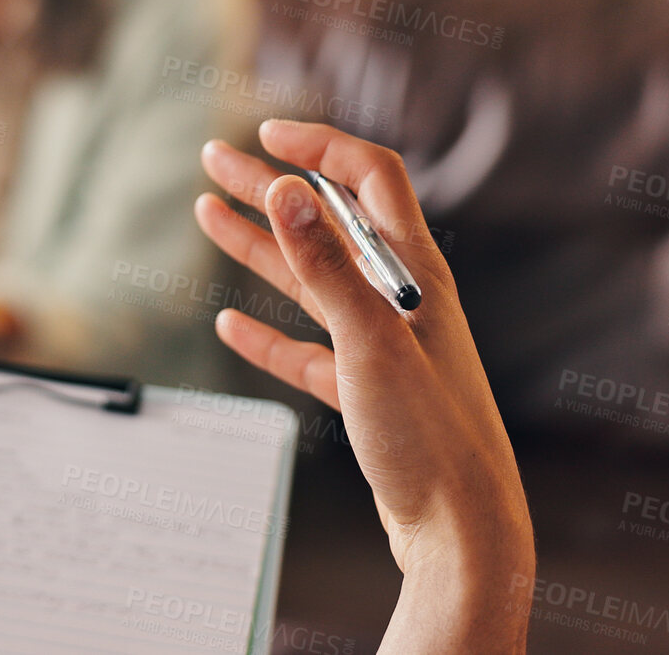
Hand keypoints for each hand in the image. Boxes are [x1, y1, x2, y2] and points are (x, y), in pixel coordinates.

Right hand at [196, 120, 533, 654]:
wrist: (462, 532)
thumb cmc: (432, 438)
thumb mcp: (371, 341)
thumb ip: (325, 265)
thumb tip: (287, 189)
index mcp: (416, 273)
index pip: (369, 179)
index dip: (319, 148)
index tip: (265, 135)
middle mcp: (400, 300)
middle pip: (328, 224)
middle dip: (271, 188)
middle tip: (214, 162)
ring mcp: (381, 347)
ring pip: (311, 282)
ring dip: (259, 247)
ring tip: (206, 215)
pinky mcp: (365, 394)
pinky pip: (306, 351)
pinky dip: (266, 335)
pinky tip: (229, 325)